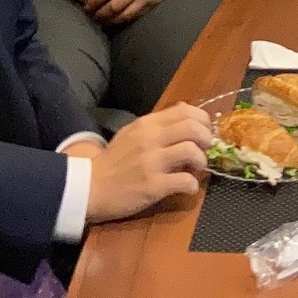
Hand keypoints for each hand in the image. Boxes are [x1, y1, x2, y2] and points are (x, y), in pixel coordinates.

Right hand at [83, 104, 212, 222]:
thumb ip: (157, 124)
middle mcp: (150, 139)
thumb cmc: (114, 161)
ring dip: (202, 161)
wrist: (90, 187)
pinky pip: (184, 181)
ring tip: (196, 168)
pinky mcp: (153, 186)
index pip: (185, 111)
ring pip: (191, 151)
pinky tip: (188, 187)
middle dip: (207, 139)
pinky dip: (192, 185)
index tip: (204, 132)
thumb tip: (186, 111)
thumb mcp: (132, 133)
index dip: (202, 120)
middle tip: (205, 150)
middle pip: (193, 128)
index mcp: (147, 124)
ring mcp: (152, 162)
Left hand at [85, 0, 192, 25]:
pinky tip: (117, 21)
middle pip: (114, 5)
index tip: (86, 6)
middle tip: (91, 18)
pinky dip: (124, 19)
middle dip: (100, 14)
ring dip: (111, 20)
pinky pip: (136, 15)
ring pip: (124, 14)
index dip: (94, 1)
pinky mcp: (154, 3)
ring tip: (101, 22)